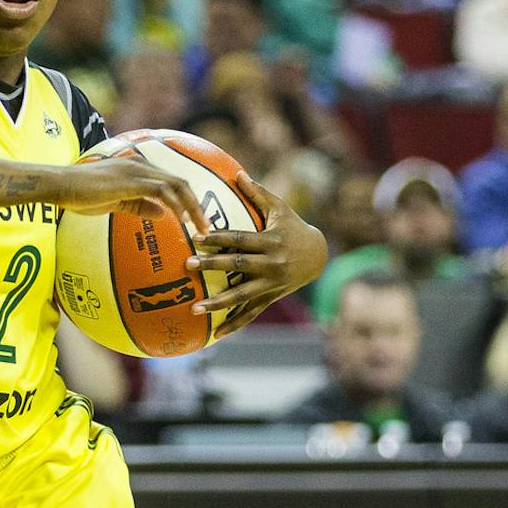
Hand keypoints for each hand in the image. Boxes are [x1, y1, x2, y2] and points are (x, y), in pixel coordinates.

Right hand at [47, 154, 209, 237]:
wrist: (60, 185)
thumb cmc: (80, 194)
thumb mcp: (115, 202)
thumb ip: (139, 205)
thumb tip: (162, 213)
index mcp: (137, 168)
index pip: (170, 181)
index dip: (187, 199)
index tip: (196, 218)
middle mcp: (141, 165)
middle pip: (180, 181)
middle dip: (196, 203)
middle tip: (207, 225)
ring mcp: (137, 170)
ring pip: (176, 185)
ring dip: (192, 207)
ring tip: (202, 226)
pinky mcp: (131, 180)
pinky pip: (162, 191)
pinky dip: (176, 205)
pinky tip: (182, 220)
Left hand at [187, 170, 326, 332]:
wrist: (318, 256)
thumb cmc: (293, 227)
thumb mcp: (280, 208)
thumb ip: (258, 193)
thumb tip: (238, 173)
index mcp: (271, 241)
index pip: (240, 239)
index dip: (219, 238)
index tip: (197, 237)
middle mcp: (271, 264)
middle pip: (237, 265)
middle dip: (212, 266)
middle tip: (188, 265)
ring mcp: (271, 284)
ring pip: (242, 295)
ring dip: (218, 303)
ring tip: (195, 308)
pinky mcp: (270, 298)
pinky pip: (250, 314)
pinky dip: (234, 324)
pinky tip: (215, 334)